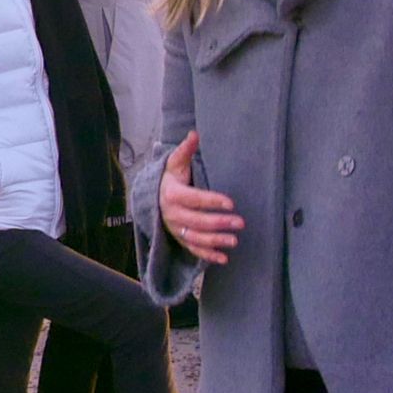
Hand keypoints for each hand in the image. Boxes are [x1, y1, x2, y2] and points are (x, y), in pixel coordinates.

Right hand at [158, 133, 240, 266]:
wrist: (153, 197)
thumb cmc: (170, 178)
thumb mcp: (175, 163)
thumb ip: (185, 150)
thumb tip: (195, 134)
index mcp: (172, 195)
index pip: (194, 199)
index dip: (212, 201)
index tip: (230, 203)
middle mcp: (172, 214)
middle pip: (197, 222)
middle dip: (219, 223)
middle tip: (240, 222)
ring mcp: (175, 229)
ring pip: (195, 238)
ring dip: (215, 241)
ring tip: (234, 241)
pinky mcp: (180, 239)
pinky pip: (193, 250)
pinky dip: (207, 255)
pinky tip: (224, 258)